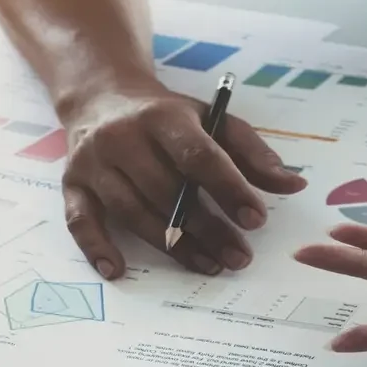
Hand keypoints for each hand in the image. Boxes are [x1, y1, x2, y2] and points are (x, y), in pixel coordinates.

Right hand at [58, 84, 306, 278]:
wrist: (102, 95)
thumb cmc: (167, 117)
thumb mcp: (213, 120)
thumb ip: (252, 153)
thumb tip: (294, 185)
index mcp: (163, 117)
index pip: (198, 154)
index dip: (229, 188)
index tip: (256, 219)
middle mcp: (123, 137)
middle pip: (166, 190)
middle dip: (206, 228)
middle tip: (239, 257)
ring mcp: (94, 162)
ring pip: (131, 210)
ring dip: (170, 244)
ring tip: (208, 265)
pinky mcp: (72, 183)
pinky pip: (80, 221)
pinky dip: (97, 247)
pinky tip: (118, 271)